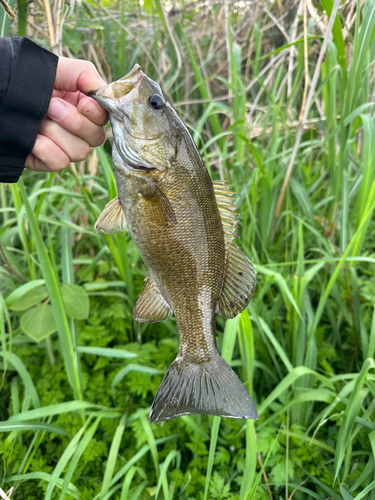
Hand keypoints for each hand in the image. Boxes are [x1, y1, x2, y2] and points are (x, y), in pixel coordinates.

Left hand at [25, 57, 107, 171]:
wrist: (3, 89)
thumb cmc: (32, 78)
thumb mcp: (64, 68)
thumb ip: (89, 77)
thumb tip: (107, 95)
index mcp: (85, 109)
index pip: (105, 120)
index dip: (95, 114)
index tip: (82, 102)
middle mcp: (79, 131)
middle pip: (96, 139)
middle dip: (73, 122)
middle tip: (51, 105)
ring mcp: (64, 147)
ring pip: (79, 152)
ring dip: (57, 133)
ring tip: (39, 119)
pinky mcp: (48, 160)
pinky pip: (59, 162)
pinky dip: (46, 149)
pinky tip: (33, 137)